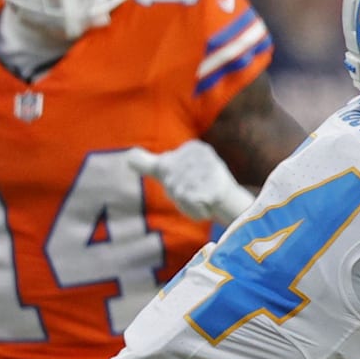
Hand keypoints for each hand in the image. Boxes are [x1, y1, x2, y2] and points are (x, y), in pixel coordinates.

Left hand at [127, 140, 254, 223]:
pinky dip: (195, 211)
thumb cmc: (201, 188)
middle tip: (197, 194)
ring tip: (203, 200)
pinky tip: (208, 206)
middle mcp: (202, 155)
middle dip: (179, 195)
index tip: (191, 182)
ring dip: (187, 204)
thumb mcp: (173, 171)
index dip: (171, 184)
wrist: (232, 205)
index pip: (162, 168)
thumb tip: (127, 156)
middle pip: (169, 183)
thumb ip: (149, 163)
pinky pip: (189, 204)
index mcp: (193, 147)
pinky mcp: (212, 189)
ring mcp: (207, 172)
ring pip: (178, 194)